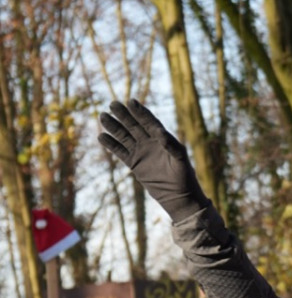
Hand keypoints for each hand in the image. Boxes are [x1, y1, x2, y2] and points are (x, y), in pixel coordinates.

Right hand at [98, 100, 208, 221]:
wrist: (178, 195)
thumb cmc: (184, 176)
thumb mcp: (180, 159)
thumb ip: (172, 146)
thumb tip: (162, 134)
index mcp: (162, 138)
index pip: (149, 122)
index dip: (140, 112)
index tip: (131, 101)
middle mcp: (150, 142)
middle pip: (134, 125)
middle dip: (124, 115)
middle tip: (113, 104)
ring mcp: (141, 152)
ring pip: (124, 137)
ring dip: (114, 127)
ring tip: (103, 116)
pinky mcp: (134, 164)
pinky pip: (120, 152)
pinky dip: (111, 145)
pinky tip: (101, 136)